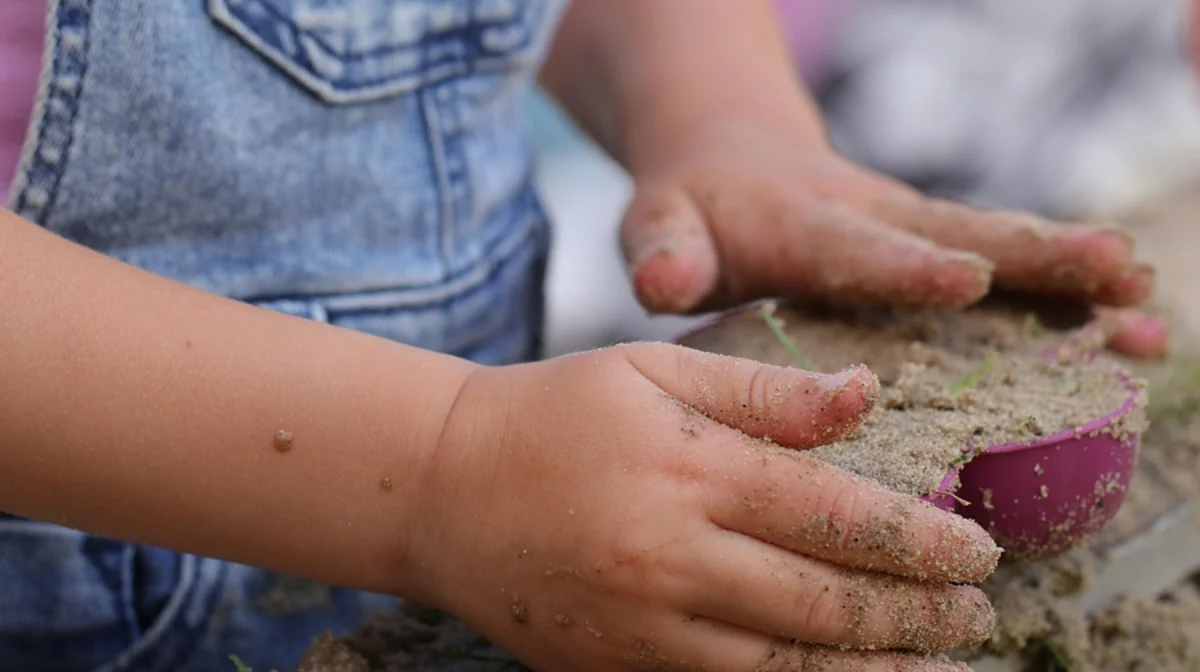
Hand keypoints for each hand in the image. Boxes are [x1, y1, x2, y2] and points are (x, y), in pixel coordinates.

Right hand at [411, 345, 999, 670]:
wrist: (440, 488)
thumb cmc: (555, 412)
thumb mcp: (652, 369)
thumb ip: (763, 390)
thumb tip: (866, 393)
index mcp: (688, 467)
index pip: (834, 513)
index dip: (920, 538)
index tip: (979, 549)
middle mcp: (671, 554)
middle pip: (825, 602)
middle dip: (917, 613)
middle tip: (977, 611)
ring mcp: (641, 625)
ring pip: (786, 669)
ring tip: (941, 666)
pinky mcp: (616, 667)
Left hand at [620, 119, 1168, 358]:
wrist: (729, 159)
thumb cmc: (692, 210)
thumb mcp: (660, 225)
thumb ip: (664, 251)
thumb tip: (665, 280)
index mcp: (802, 226)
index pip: (856, 249)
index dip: (908, 266)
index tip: (968, 278)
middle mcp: (872, 221)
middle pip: (960, 235)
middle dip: (1037, 257)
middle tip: (1116, 272)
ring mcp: (912, 232)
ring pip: (1000, 250)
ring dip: (1073, 278)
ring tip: (1147, 308)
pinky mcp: (933, 247)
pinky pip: (1005, 270)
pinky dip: (1067, 298)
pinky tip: (1131, 331)